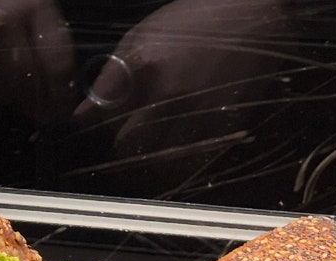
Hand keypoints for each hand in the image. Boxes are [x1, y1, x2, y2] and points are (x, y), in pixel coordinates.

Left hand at [73, 0, 291, 165]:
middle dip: (117, 153)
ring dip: (145, 169)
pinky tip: (170, 162)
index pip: (99, 116)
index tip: (86, 132)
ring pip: (159, 165)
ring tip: (143, 162)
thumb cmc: (190, 26)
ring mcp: (198, 114)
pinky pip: (191, 166)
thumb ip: (110, 78)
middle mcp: (169, 95)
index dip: (87, 129)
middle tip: (118, 150)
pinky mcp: (224, 128)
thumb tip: (81, 116)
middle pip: (127, 148)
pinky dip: (176, 170)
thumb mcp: (141, 38)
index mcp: (143, 69)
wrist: (254, 16)